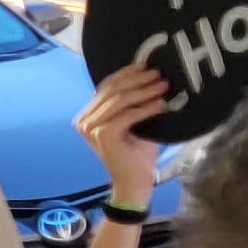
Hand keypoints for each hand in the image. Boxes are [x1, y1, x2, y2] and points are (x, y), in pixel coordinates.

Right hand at [77, 65, 172, 205]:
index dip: (126, 73)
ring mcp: (91, 128)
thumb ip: (131, 104)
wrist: (133, 183)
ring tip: (163, 86)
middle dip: (137, 79)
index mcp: (87, 115)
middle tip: (158, 74)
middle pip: (112, 90)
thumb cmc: (135, 154)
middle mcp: (84, 120)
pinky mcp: (103, 134)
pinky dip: (146, 108)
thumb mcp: (131, 123)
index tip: (146, 65)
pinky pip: (128, 115)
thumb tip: (149, 77)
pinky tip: (161, 104)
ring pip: (119, 100)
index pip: (105, 87)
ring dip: (144, 91)